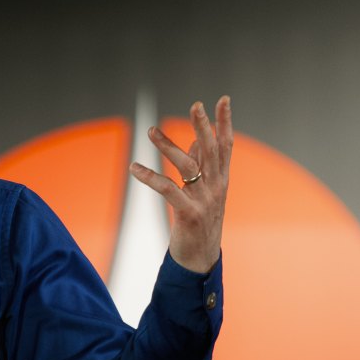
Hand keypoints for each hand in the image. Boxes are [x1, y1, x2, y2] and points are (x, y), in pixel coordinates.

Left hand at [129, 95, 232, 273]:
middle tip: (196, 104)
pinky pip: (168, 190)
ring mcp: (204, 200)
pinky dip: (150, 177)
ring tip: (151, 130)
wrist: (200, 260)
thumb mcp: (205, 192)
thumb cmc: (200, 222)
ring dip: (169, 146)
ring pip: (188, 166)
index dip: (224, 122)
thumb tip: (194, 140)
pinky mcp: (188, 213)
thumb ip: (201, 165)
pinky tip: (134, 168)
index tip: (222, 100)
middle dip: (203, 126)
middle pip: (211, 150)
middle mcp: (217, 187)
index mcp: (221, 179)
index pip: (225, 145)